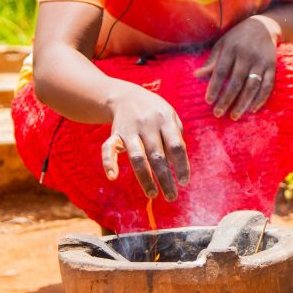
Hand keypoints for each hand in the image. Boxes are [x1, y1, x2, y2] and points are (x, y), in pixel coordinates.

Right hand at [101, 84, 189, 200]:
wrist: (127, 96)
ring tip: (153, 194)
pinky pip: (108, 149)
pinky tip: (113, 177)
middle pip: (157, 156)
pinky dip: (108, 162)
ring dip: (145, 178)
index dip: (181, 165)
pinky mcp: (114, 134)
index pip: (176, 146)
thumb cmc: (156, 113)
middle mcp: (147, 125)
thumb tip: (178, 167)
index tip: (184, 182)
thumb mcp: (171, 119)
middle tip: (172, 197)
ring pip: (136, 157)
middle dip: (165, 179)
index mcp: (165, 120)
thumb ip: (176, 139)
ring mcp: (129, 129)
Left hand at [194, 15, 277, 118]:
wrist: (264, 25)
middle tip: (218, 113)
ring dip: (243, 102)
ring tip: (234, 116)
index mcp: (231, 49)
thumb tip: (195, 75)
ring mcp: (261, 61)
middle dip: (227, 99)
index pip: (221, 71)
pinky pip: (268, 85)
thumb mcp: (222, 44)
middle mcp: (247, 55)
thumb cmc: (237, 37)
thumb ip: (212, 61)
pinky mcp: (272, 66)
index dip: (214, 87)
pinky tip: (253, 109)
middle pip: (236, 81)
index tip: (208, 101)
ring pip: (252, 85)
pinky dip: (261, 98)